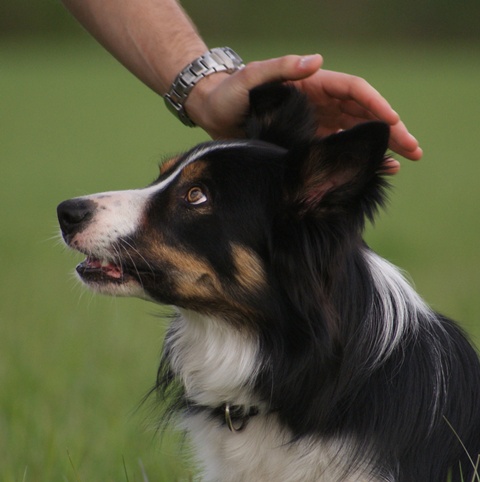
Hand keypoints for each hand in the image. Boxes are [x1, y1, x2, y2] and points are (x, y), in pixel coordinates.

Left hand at [185, 54, 421, 171]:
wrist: (213, 113)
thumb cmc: (230, 92)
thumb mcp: (253, 77)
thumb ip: (282, 68)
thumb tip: (317, 61)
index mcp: (314, 84)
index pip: (355, 91)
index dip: (376, 105)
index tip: (393, 123)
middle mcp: (320, 104)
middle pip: (363, 114)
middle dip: (390, 131)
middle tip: (414, 150)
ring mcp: (316, 124)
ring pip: (355, 135)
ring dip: (379, 148)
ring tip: (402, 163)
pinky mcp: (306, 143)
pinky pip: (337, 151)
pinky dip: (355, 160)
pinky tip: (373, 170)